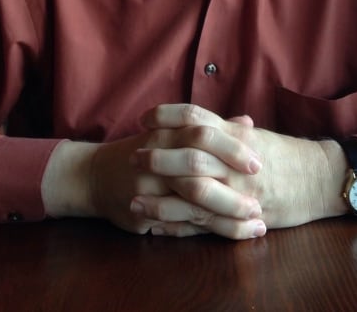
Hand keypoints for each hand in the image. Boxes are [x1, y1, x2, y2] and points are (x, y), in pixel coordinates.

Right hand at [41, 116, 263, 237]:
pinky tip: (233, 234)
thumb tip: (248, 123)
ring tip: (257, 220)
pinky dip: (209, 229)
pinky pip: (182, 223)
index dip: (232, 147)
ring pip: (193, 198)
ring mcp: (149, 185)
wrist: (95, 175)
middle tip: (262, 190)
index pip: (203, 132)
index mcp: (166, 133)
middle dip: (233, 179)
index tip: (259, 160)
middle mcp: (157, 156)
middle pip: (198, 163)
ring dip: (228, 211)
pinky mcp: (144, 211)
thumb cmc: (142, 151)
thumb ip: (211, 129)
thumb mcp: (171, 133)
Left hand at [130, 104, 347, 235]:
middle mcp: (235, 160)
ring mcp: (238, 188)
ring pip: (193, 192)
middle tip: (132, 156)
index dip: (166, 116)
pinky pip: (206, 223)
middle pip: (189, 154)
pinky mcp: (241, 215)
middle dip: (157, 157)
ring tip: (134, 199)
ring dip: (160, 198)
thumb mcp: (255, 135)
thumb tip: (198, 118)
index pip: (195, 116)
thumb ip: (226, 128)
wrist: (319, 179)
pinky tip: (157, 227)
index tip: (144, 119)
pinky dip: (180, 226)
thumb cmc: (286, 155)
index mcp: (235, 134)